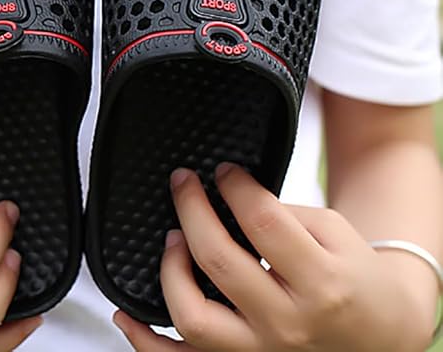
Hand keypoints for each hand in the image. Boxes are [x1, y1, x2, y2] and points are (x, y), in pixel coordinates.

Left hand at [114, 165, 431, 351]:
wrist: (380, 339)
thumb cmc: (355, 280)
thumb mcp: (335, 234)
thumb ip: (282, 216)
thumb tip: (227, 199)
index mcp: (321, 282)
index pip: (262, 222)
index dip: (235, 185)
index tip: (224, 171)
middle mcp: (288, 323)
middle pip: (220, 260)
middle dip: (192, 208)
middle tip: (183, 182)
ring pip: (193, 316)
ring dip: (171, 269)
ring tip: (172, 239)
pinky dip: (146, 340)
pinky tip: (126, 313)